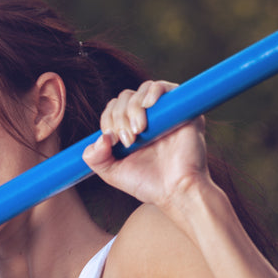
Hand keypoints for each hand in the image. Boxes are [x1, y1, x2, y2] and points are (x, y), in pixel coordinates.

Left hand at [82, 80, 208, 208]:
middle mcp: (147, 118)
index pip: (112, 109)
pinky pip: (165, 86)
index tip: (113, 140)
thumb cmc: (148, 184)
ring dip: (133, 107)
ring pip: (141, 91)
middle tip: (128, 140)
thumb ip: (95, 157)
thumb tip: (99, 137)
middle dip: (119, 117)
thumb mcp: (112, 173)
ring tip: (139, 130)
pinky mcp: (182, 109)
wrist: (177, 191)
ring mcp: (164, 113)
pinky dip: (152, 91)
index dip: (108, 120)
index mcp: (130, 129)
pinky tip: (148, 106)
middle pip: (125, 98)